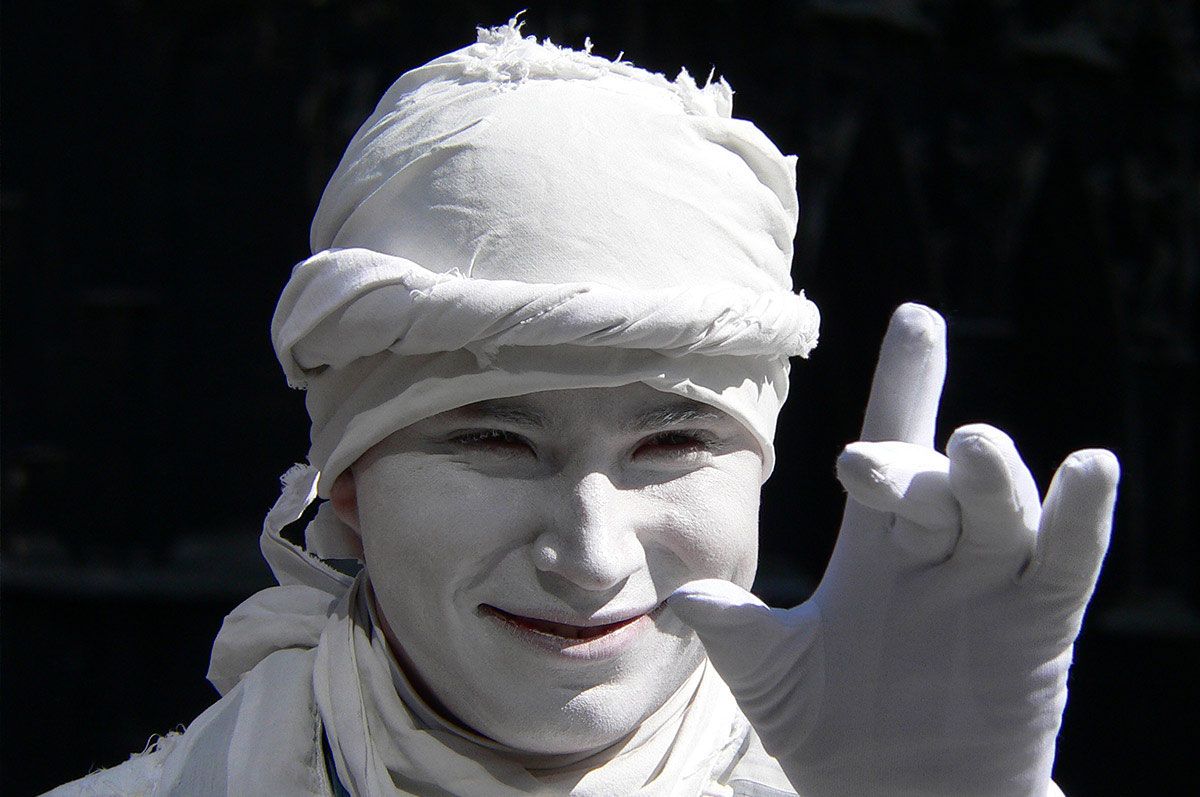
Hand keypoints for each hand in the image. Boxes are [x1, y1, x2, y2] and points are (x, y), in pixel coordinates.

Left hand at [668, 303, 1118, 795]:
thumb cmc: (834, 730)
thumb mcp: (773, 677)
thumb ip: (736, 633)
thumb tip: (682, 595)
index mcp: (874, 546)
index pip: (891, 447)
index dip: (905, 383)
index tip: (917, 319)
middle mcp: (936, 550)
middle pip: (934, 480)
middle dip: (906, 467)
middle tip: (866, 468)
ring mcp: (991, 584)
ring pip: (1002, 509)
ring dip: (992, 477)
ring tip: (976, 446)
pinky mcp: (1039, 627)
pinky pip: (1066, 564)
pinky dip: (1081, 520)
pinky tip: (1089, 470)